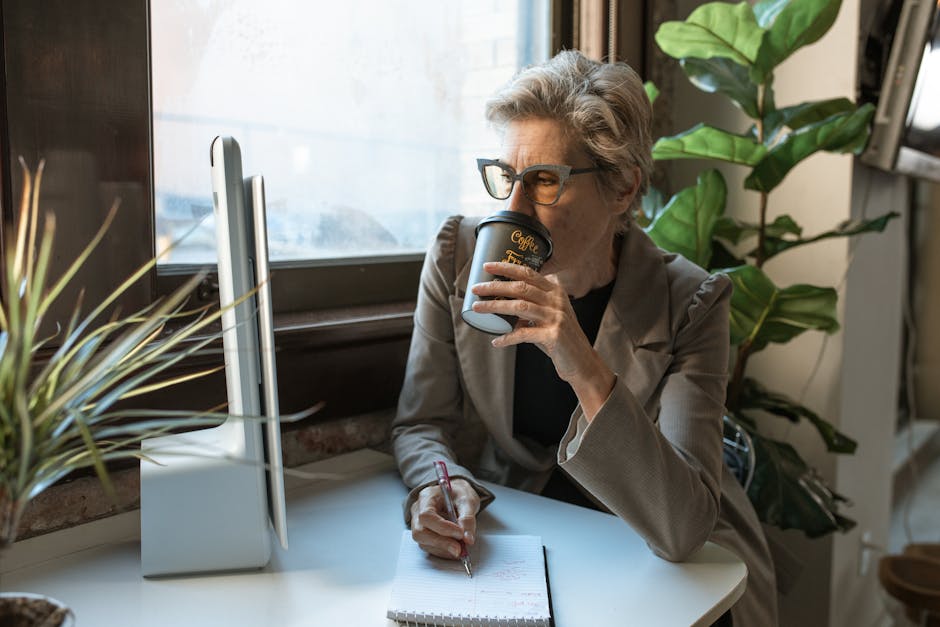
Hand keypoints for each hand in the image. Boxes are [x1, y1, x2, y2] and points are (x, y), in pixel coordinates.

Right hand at [410, 479, 479, 559]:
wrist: (456, 495)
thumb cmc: (459, 494)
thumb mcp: (467, 500)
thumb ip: (468, 518)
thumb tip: (468, 539)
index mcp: (427, 497)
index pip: (426, 515)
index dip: (442, 527)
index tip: (460, 533)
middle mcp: (418, 511)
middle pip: (420, 532)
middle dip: (441, 543)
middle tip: (459, 549)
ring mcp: (418, 524)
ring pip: (423, 542)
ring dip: (443, 549)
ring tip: (460, 548)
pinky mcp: (424, 535)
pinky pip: (429, 547)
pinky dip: (443, 551)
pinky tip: (455, 549)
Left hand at [470, 261, 615, 417]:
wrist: (582, 363)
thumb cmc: (560, 339)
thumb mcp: (549, 316)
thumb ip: (531, 307)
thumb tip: (501, 302)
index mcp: (555, 291)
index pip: (528, 273)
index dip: (506, 267)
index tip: (487, 266)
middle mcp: (557, 301)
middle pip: (520, 288)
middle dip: (495, 286)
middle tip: (475, 288)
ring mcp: (556, 317)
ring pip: (519, 307)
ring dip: (495, 307)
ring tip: (477, 308)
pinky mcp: (554, 336)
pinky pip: (523, 334)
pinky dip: (507, 338)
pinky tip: (496, 341)